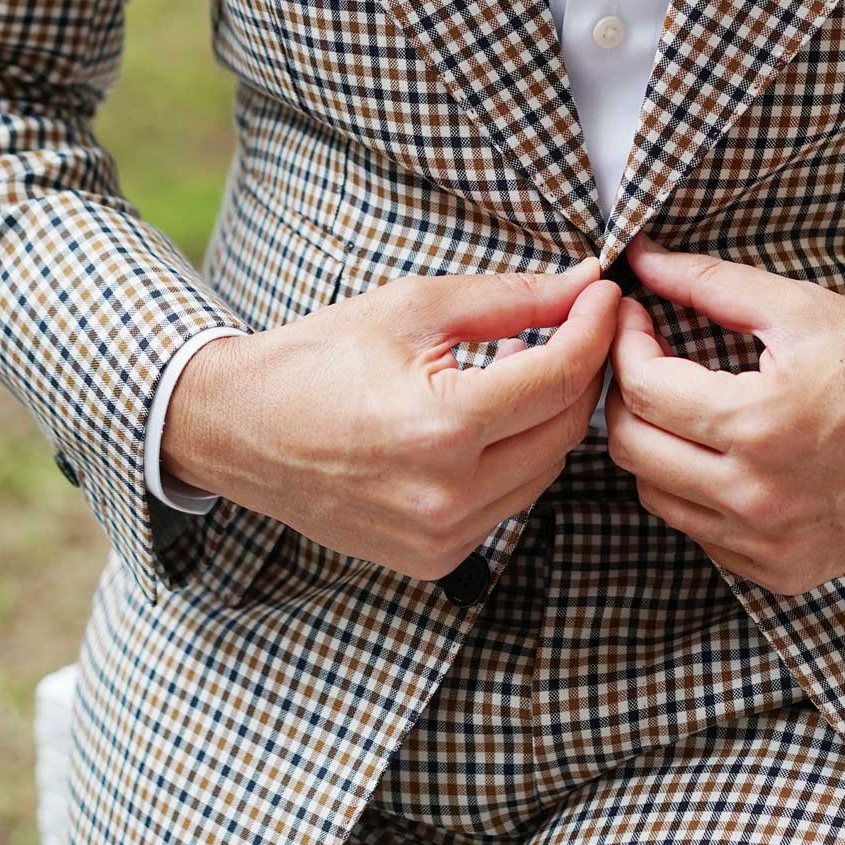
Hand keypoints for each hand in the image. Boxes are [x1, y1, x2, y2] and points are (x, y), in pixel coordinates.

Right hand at [161, 257, 619, 581]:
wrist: (240, 430)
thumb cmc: (318, 359)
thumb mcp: (414, 308)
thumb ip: (511, 298)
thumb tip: (583, 283)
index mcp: (440, 428)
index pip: (559, 377)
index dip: (594, 328)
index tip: (604, 295)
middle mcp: (446, 497)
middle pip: (565, 428)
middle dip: (582, 370)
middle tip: (576, 323)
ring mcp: (441, 539)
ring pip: (546, 471)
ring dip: (551, 416)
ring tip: (524, 364)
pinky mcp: (434, 560)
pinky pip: (510, 503)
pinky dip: (517, 456)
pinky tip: (493, 417)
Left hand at [605, 234, 844, 595]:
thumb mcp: (804, 310)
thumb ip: (711, 283)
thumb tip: (643, 258)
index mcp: (760, 424)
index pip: (643, 389)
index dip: (625, 344)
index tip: (636, 318)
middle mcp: (756, 495)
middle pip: (631, 448)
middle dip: (626, 393)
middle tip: (649, 358)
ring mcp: (767, 543)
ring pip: (655, 495)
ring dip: (654, 444)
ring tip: (685, 405)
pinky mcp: (780, 571)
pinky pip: (699, 531)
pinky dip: (693, 490)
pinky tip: (723, 453)